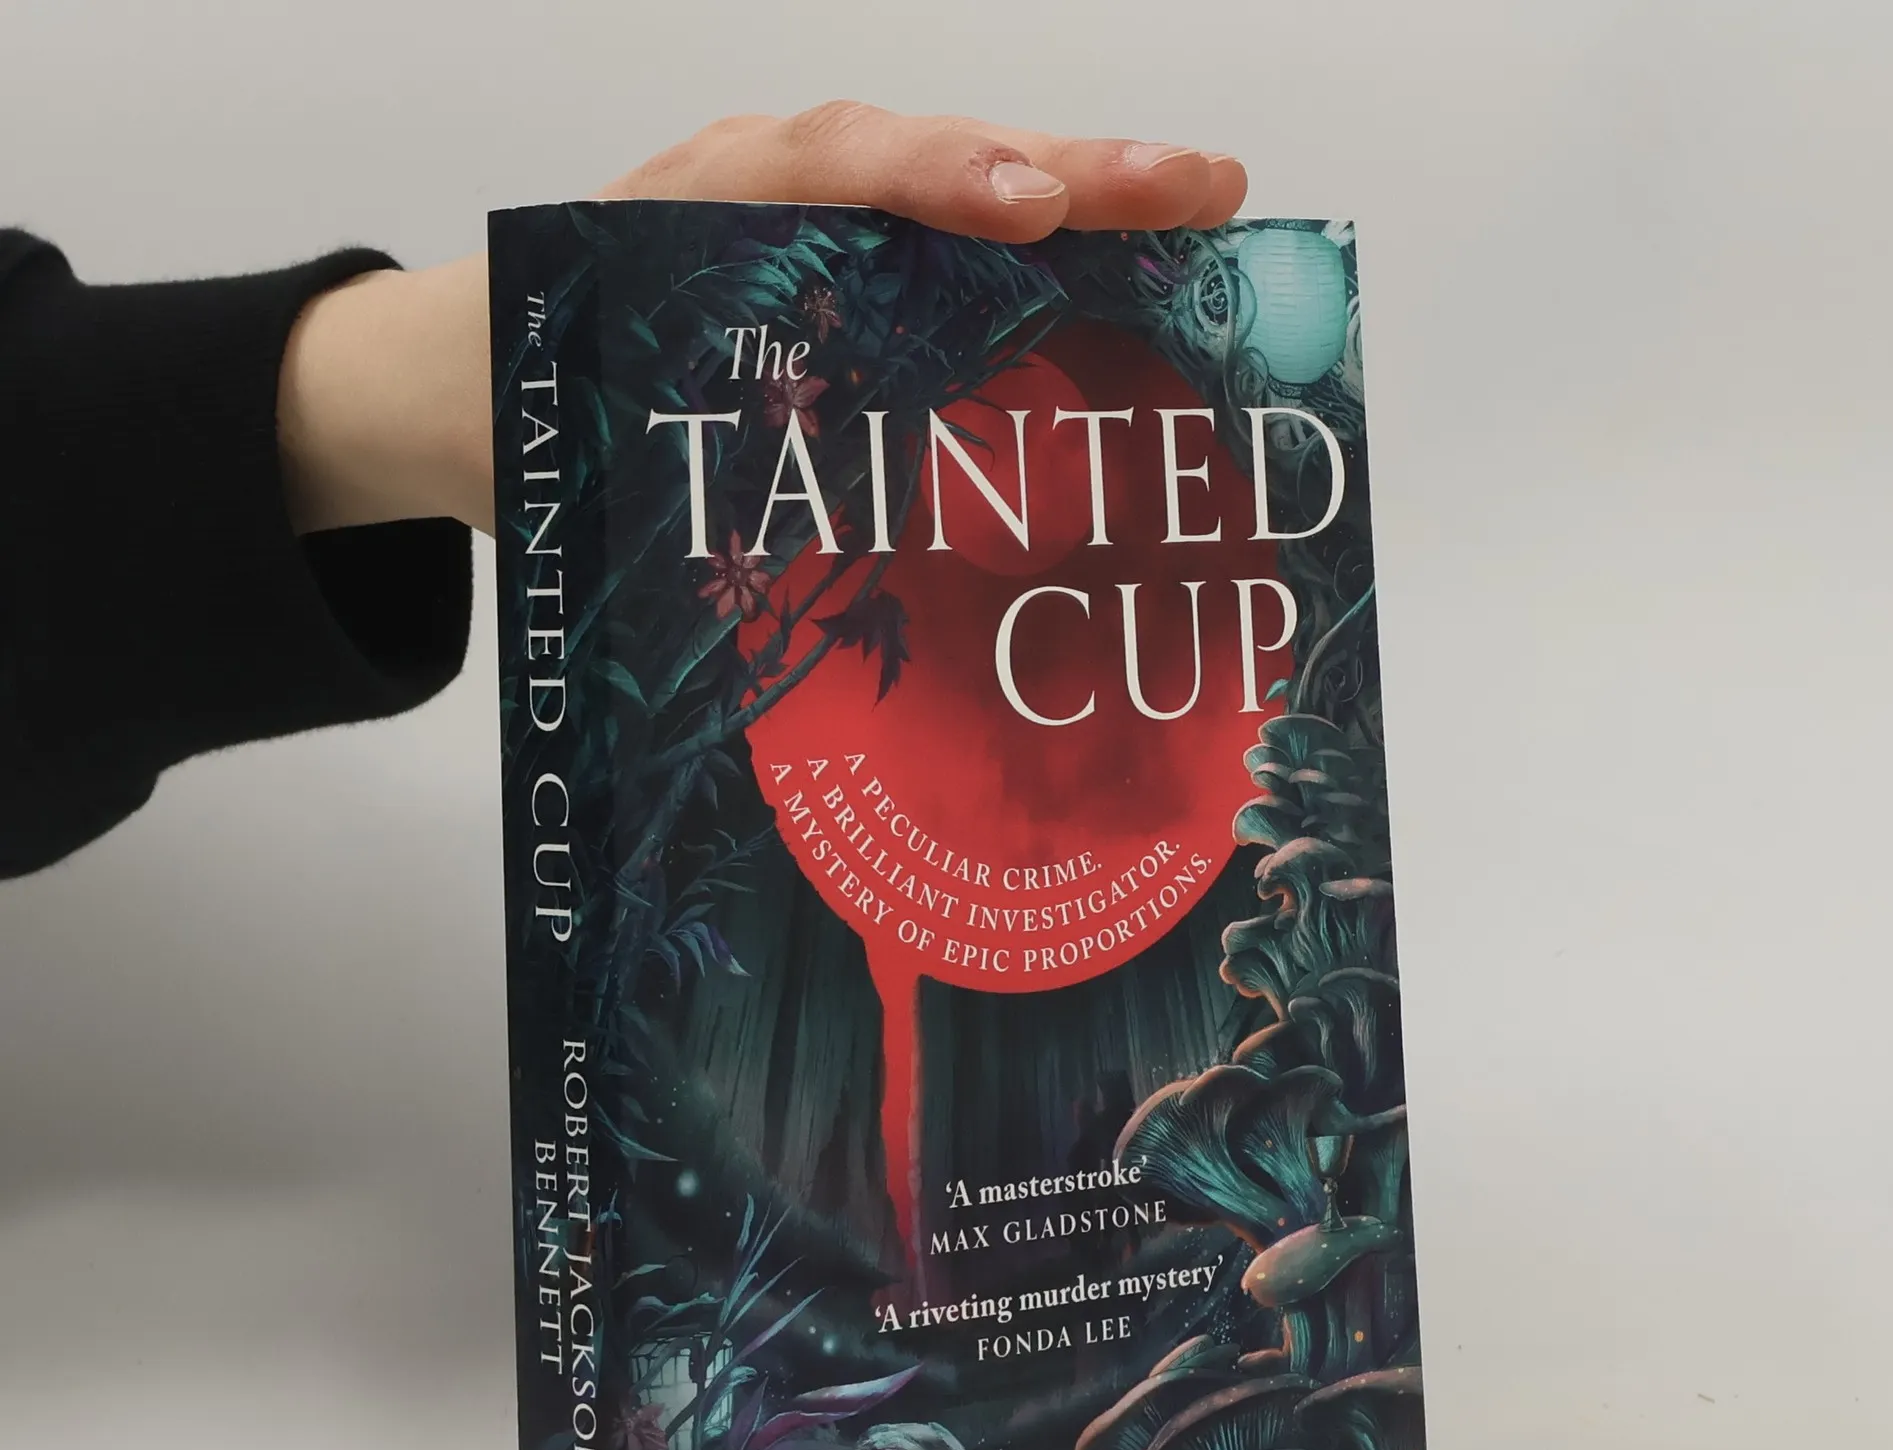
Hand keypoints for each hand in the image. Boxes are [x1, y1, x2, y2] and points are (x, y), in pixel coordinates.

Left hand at [277, 105, 1247, 537]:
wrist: (462, 384)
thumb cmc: (519, 403)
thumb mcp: (570, 439)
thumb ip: (657, 481)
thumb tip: (772, 621)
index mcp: (698, 211)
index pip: (827, 163)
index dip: (932, 178)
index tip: (1024, 207)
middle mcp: (775, 200)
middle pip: (933, 162)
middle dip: (1074, 172)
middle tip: (1206, 190)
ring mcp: (821, 232)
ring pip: (959, 202)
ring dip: (1085, 211)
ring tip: (1203, 220)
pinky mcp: (846, 282)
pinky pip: (951, 262)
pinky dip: (1043, 273)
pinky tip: (1130, 301)